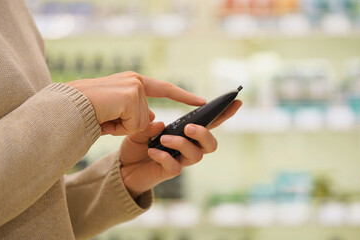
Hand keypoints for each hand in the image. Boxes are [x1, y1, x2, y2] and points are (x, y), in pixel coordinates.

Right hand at [65, 71, 205, 134]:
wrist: (66, 107)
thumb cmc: (86, 111)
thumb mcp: (116, 112)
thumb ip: (136, 113)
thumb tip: (153, 117)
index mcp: (132, 82)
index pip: (164, 89)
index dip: (183, 96)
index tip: (201, 101)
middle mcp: (135, 81)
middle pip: (146, 116)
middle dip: (127, 125)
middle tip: (105, 117)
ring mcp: (134, 87)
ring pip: (140, 122)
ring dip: (122, 127)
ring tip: (104, 117)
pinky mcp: (131, 95)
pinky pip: (134, 125)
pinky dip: (119, 128)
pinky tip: (106, 118)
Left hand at [119, 100, 242, 198]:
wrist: (123, 168)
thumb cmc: (137, 146)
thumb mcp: (141, 130)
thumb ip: (150, 126)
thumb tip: (162, 125)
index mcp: (186, 133)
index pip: (209, 123)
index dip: (224, 113)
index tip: (236, 101)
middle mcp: (188, 147)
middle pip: (211, 144)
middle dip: (204, 133)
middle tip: (188, 127)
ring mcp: (180, 161)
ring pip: (197, 155)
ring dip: (182, 144)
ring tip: (163, 139)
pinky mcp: (169, 172)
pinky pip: (175, 167)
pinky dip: (164, 157)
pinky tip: (151, 151)